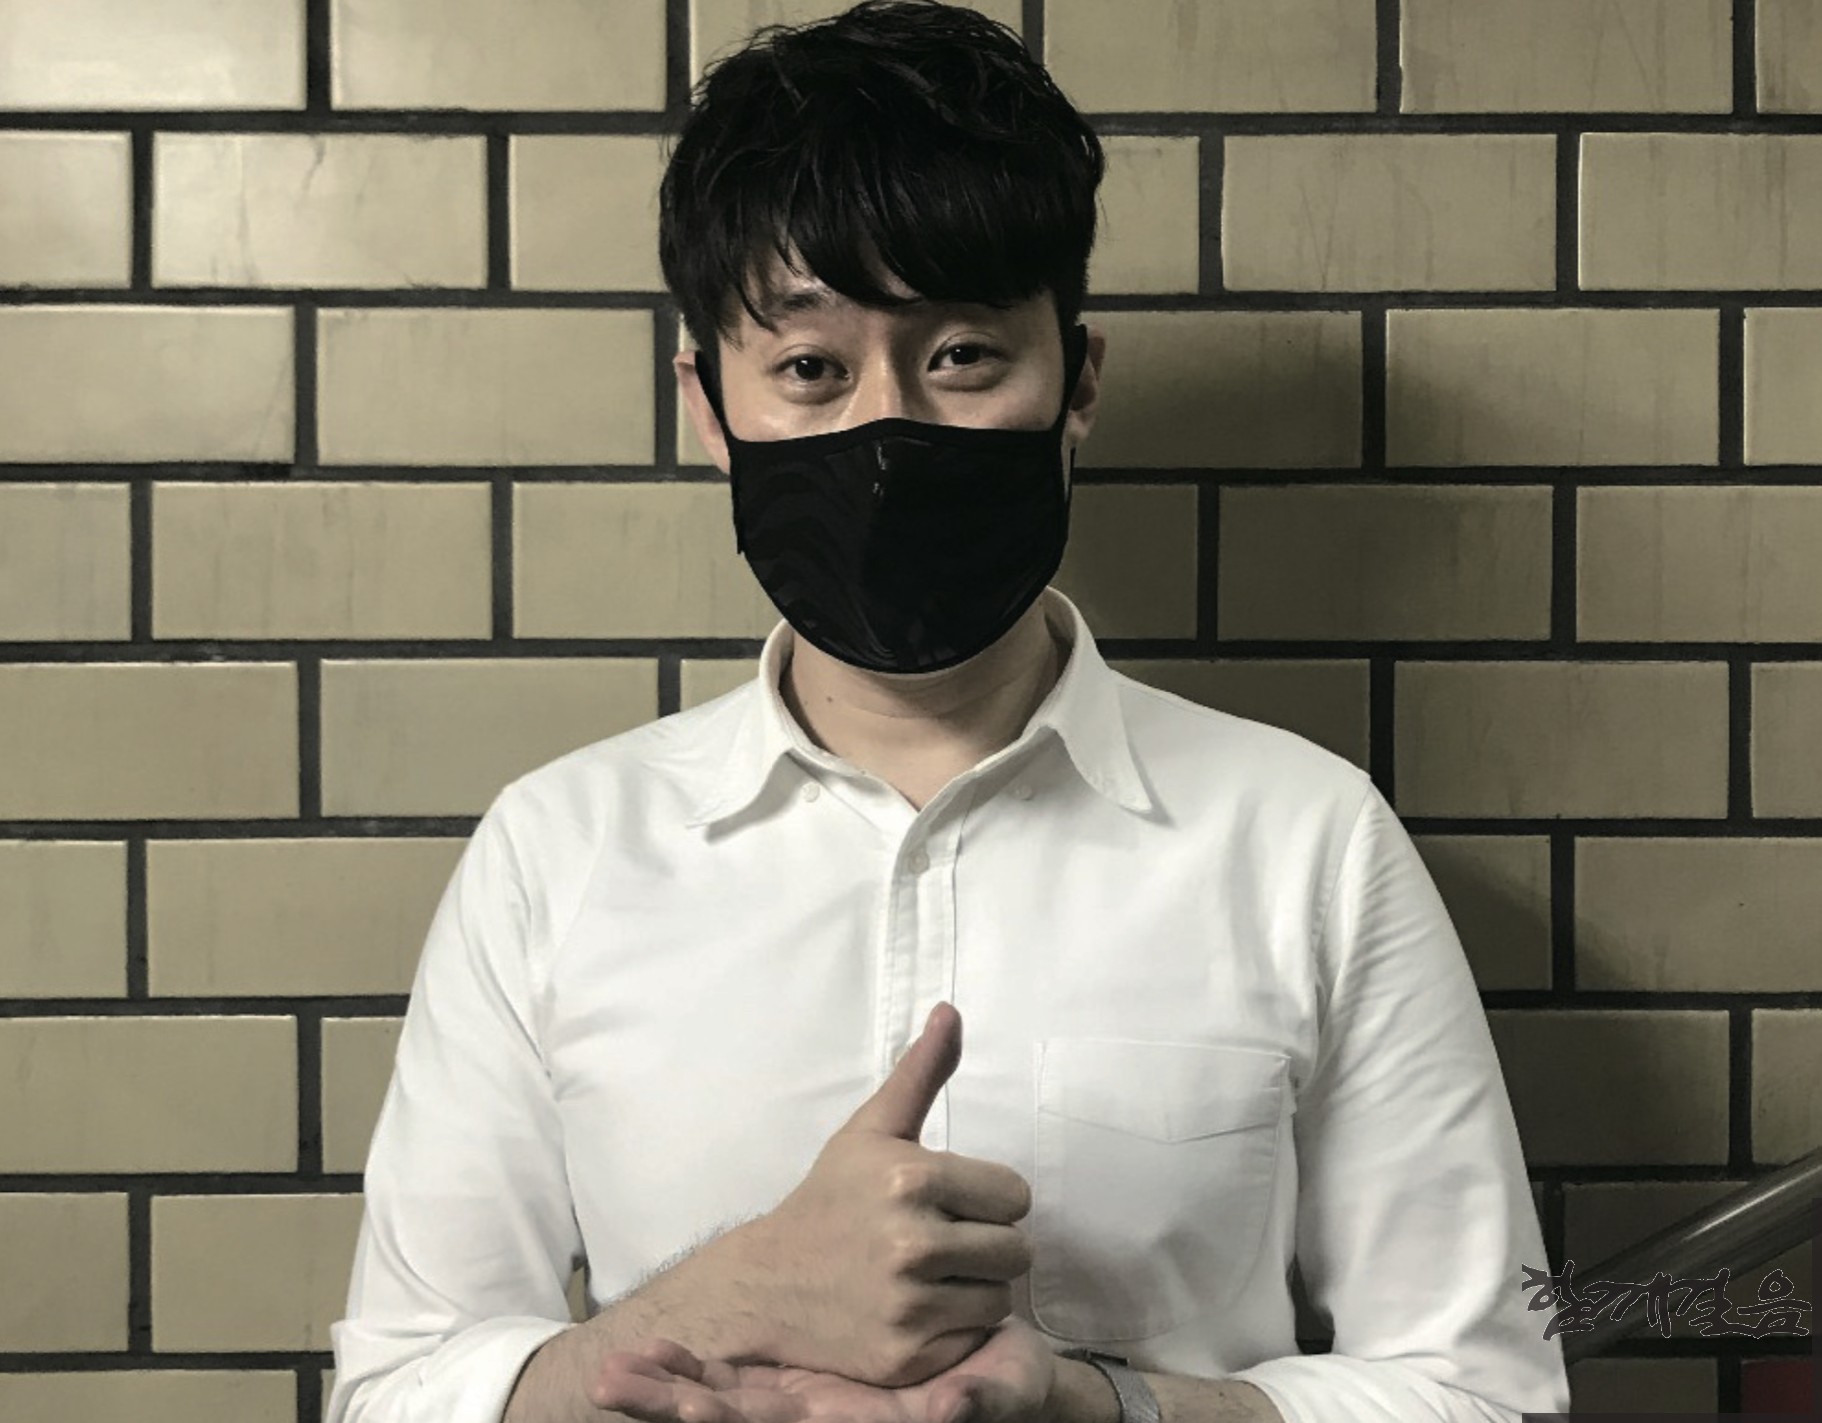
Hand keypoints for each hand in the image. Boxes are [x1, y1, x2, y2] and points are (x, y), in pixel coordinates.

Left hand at [588, 1316, 1056, 1422]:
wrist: (998, 1373)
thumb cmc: (1004, 1387)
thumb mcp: (1001, 1391)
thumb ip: (977, 1402)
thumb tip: (952, 1409)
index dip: (734, 1419)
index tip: (690, 1411)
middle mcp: (818, 1420)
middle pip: (734, 1420)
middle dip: (671, 1409)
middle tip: (609, 1385)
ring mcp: (803, 1405)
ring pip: (723, 1403)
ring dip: (667, 1392)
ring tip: (611, 1373)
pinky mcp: (800, 1383)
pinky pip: (738, 1381)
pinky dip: (696, 1373)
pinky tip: (659, 1356)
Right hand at [737, 1002, 1035, 1387]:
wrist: (768, 1285)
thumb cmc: (830, 1200)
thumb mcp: (872, 1131)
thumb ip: (921, 1073)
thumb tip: (952, 1010)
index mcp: (912, 1180)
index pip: (1016, 1196)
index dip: (988, 1199)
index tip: (949, 1203)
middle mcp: (912, 1245)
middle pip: (1017, 1250)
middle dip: (986, 1245)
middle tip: (939, 1242)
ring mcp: (909, 1307)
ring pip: (1000, 1297)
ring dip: (974, 1288)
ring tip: (927, 1277)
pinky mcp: (908, 1357)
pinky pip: (974, 1340)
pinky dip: (954, 1331)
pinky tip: (915, 1313)